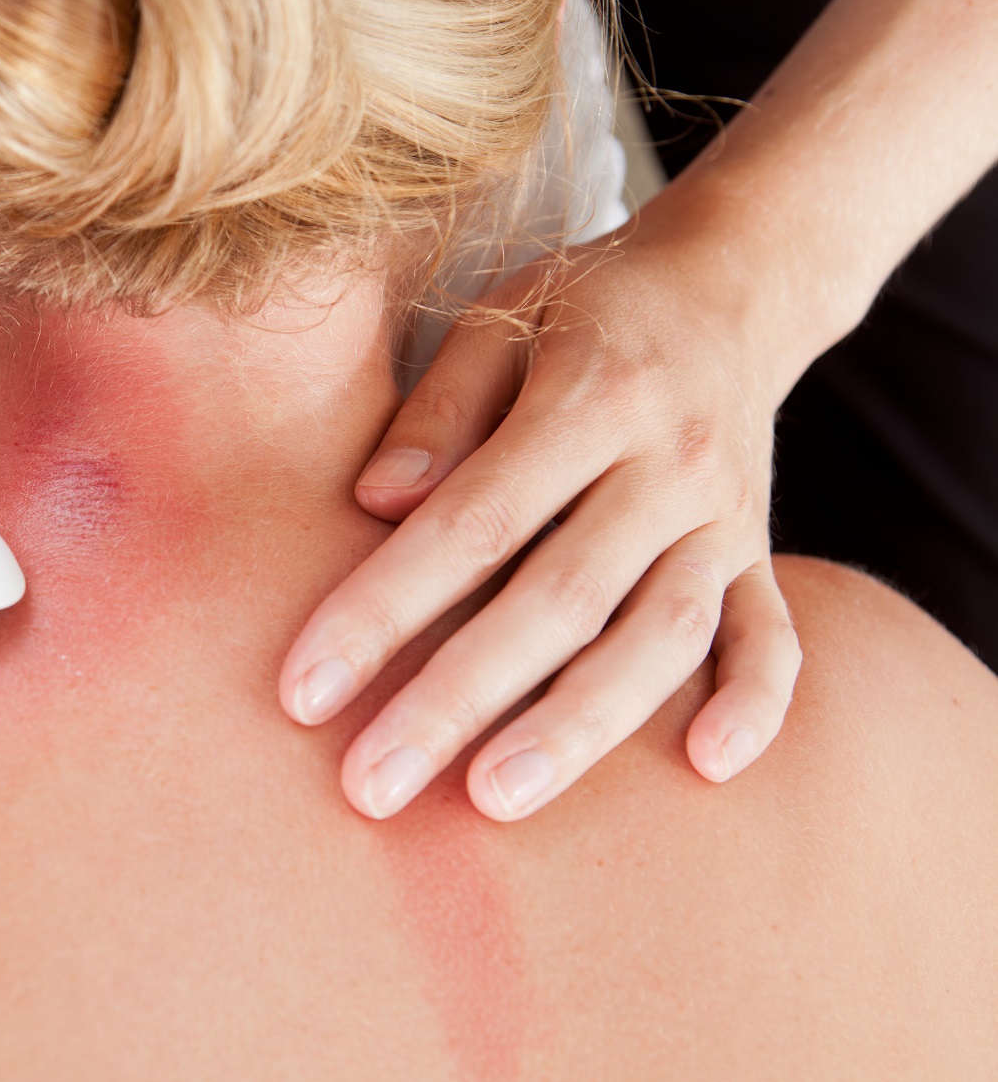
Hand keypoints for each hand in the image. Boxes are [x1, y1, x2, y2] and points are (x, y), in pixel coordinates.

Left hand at [280, 227, 802, 820]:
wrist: (737, 281)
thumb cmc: (584, 307)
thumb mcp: (502, 315)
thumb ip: (438, 408)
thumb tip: (374, 502)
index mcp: (592, 395)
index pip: (473, 521)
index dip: (384, 608)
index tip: (305, 690)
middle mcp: (669, 463)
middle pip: (559, 599)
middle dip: (459, 699)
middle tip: (372, 787)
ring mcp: (726, 516)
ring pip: (661, 635)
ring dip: (580, 725)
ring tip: (494, 800)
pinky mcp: (760, 552)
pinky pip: (774, 635)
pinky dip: (755, 702)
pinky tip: (706, 768)